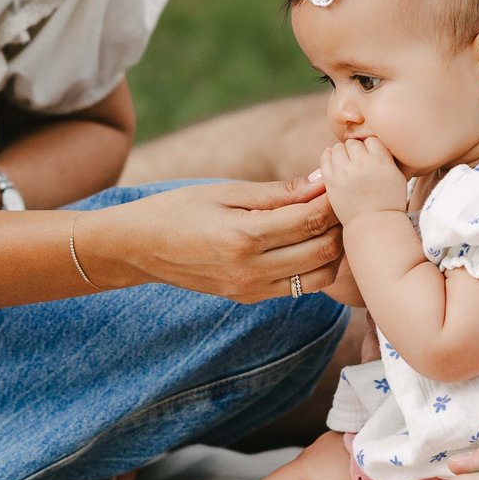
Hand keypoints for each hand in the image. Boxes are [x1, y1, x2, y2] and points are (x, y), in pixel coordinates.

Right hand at [96, 175, 342, 301]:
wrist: (139, 248)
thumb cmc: (179, 210)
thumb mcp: (225, 192)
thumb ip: (276, 193)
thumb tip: (321, 181)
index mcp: (243, 237)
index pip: (309, 221)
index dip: (332, 200)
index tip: (339, 181)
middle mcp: (251, 271)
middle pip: (323, 251)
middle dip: (339, 223)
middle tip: (339, 199)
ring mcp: (252, 290)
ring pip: (320, 276)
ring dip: (331, 249)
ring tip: (325, 221)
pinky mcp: (250, 298)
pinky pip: (300, 287)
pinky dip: (314, 265)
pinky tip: (306, 241)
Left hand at [317, 134, 407, 218]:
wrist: (373, 224)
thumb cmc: (388, 202)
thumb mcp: (397, 176)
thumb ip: (385, 157)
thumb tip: (373, 142)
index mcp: (381, 161)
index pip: (371, 140)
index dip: (371, 147)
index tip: (372, 157)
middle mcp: (362, 164)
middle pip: (354, 143)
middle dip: (356, 150)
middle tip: (359, 161)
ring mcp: (344, 172)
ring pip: (338, 147)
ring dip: (342, 152)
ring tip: (347, 162)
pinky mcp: (331, 180)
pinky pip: (325, 158)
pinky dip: (329, 156)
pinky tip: (334, 160)